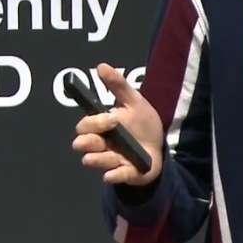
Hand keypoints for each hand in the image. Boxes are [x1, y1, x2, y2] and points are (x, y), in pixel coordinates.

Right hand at [71, 63, 163, 185]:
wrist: (161, 144)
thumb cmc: (142, 123)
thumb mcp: (134, 101)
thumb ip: (118, 85)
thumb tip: (101, 65)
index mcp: (101, 127)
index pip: (84, 126)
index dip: (94, 122)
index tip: (112, 117)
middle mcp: (101, 144)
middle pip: (82, 145)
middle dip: (89, 141)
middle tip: (105, 136)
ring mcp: (111, 160)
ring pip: (95, 161)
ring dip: (102, 158)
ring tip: (115, 156)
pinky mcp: (124, 174)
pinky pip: (114, 177)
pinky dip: (114, 175)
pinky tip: (115, 172)